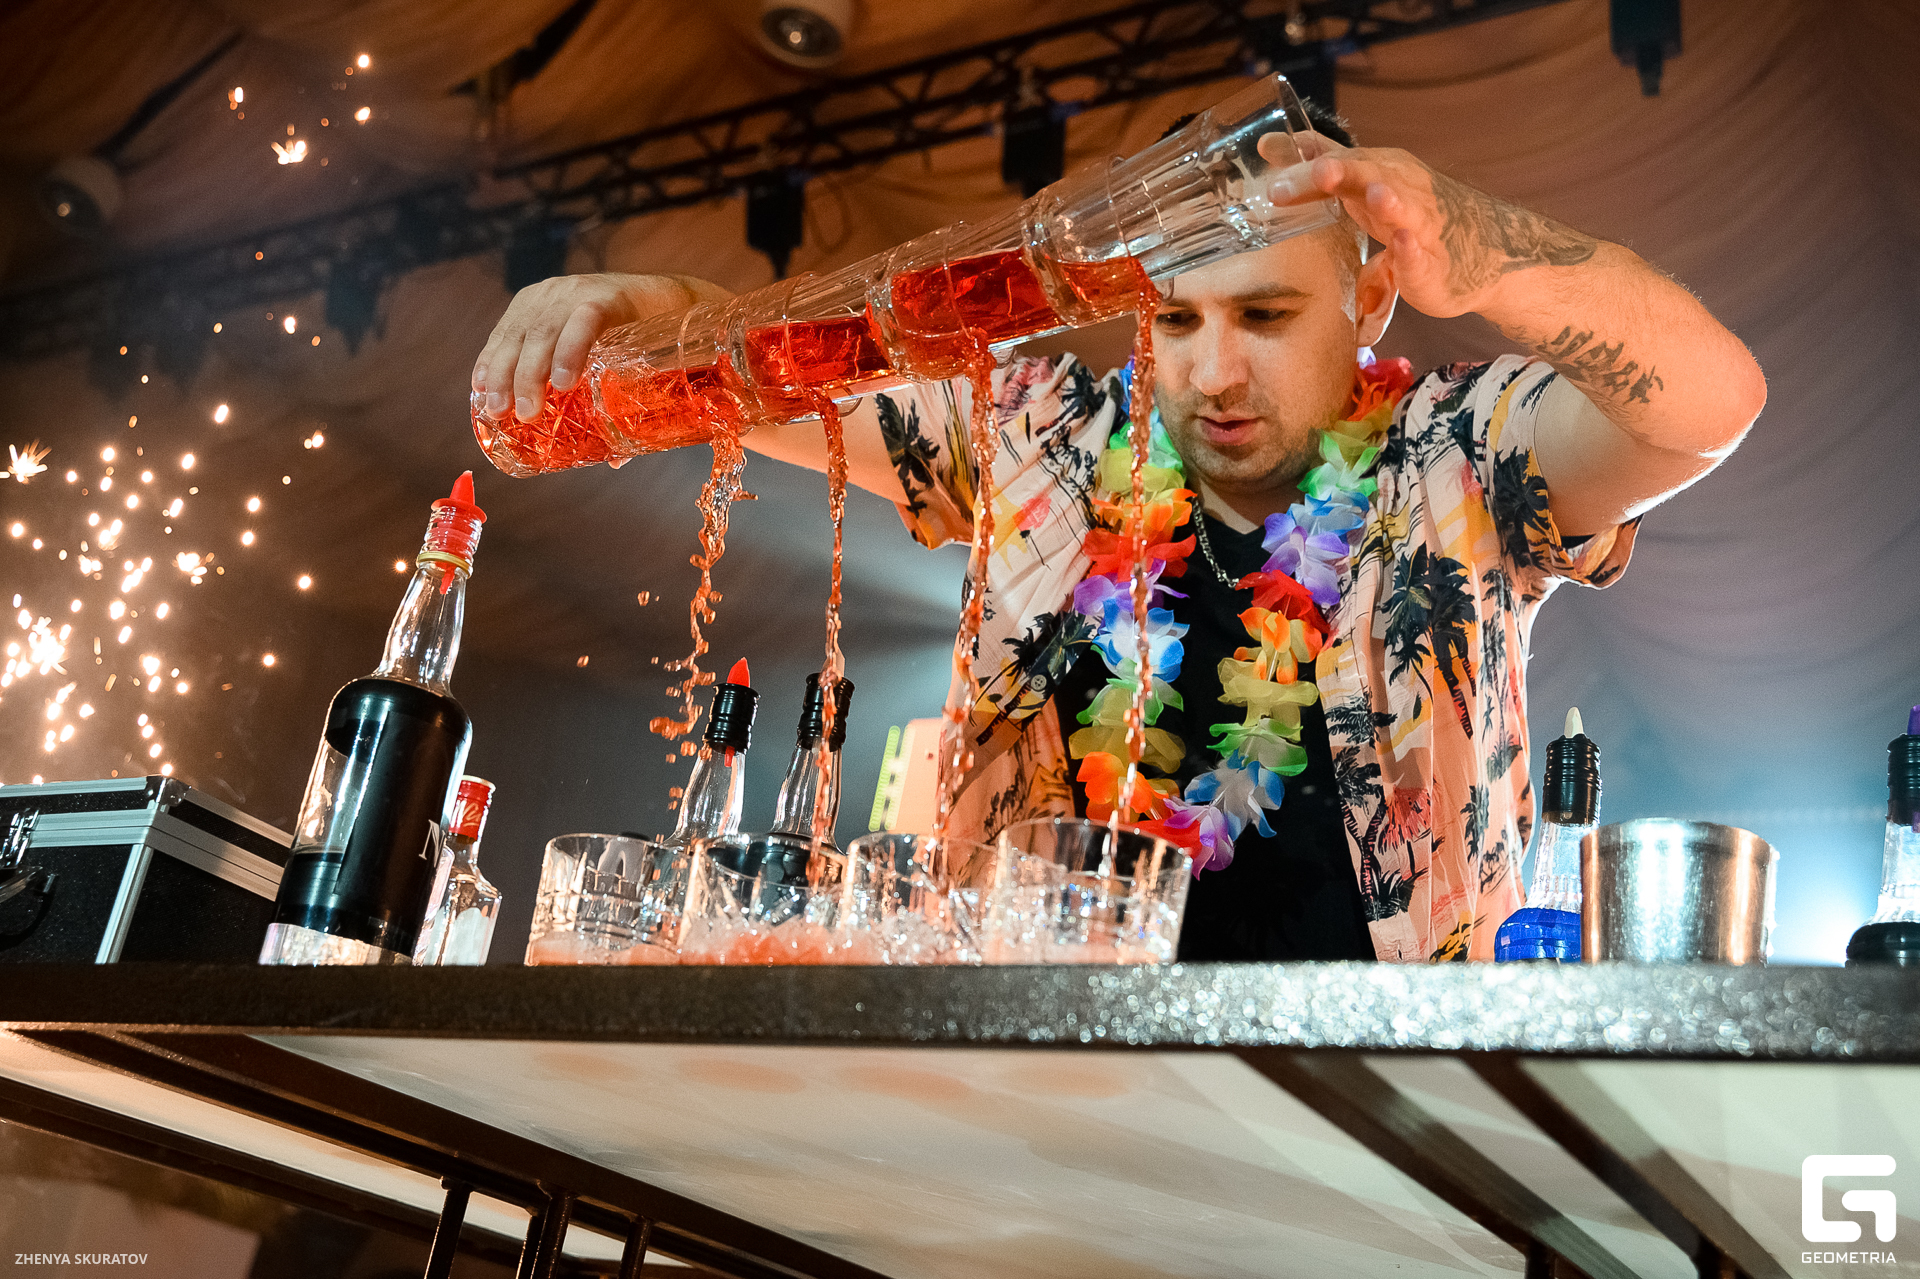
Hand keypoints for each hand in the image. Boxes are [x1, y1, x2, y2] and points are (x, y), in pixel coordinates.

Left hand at [472, 273, 730, 421]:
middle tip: (504, 412)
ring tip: (529, 411)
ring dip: (530, 374)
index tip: (481, 392)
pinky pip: (582, 325)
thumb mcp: (606, 360)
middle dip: (505, 376)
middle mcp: (553, 294)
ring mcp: (578, 292)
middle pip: (517, 336)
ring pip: (541, 333)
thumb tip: (612, 461)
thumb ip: (603, 401)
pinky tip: (563, 382)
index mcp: (540, 304)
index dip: (489, 362)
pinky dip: (569, 353)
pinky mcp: (608, 297)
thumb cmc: (642, 340)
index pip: (504, 333)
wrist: (686, 305)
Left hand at [1261, 132, 1597, 318]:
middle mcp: (1398, 187)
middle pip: (1364, 173)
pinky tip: (1404, 243)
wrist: (1481, 253)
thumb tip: (1270, 145)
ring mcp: (1420, 221)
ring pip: (1404, 204)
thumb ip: (1319, 166)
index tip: (1264, 150)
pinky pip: (1422, 250)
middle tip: (1312, 174)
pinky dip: (1413, 247)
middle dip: (1337, 172)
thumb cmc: (1410, 216)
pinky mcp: (1433, 258)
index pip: (1335, 155)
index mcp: (1375, 170)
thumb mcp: (1360, 186)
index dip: (1302, 155)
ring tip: (1374, 195)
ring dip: (1389, 199)